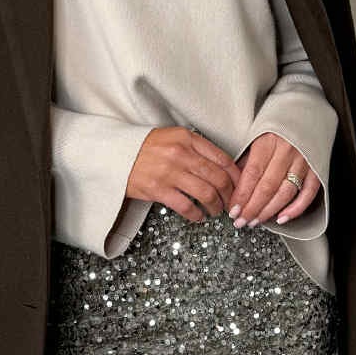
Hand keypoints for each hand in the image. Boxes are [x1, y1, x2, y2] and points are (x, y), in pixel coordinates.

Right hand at [125, 125, 240, 220]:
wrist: (115, 154)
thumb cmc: (146, 148)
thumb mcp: (173, 138)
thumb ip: (197, 148)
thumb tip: (223, 168)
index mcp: (187, 138)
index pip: (223, 159)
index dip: (236, 177)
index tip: (240, 187)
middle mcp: (180, 154)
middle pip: (218, 178)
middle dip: (229, 195)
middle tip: (230, 203)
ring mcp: (169, 172)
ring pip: (206, 194)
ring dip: (215, 207)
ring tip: (215, 211)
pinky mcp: (157, 190)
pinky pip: (186, 207)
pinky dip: (196, 215)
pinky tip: (198, 217)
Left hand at [229, 132, 320, 226]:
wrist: (305, 113)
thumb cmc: (277, 127)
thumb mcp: (256, 137)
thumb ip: (247, 162)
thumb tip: (235, 188)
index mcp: (268, 142)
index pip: (252, 174)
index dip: (242, 195)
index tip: (233, 210)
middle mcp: (287, 151)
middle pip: (268, 187)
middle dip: (252, 208)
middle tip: (241, 221)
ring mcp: (303, 161)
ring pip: (285, 193)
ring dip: (269, 211)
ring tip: (256, 221)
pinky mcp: (316, 168)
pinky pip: (308, 193)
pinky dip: (296, 209)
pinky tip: (282, 218)